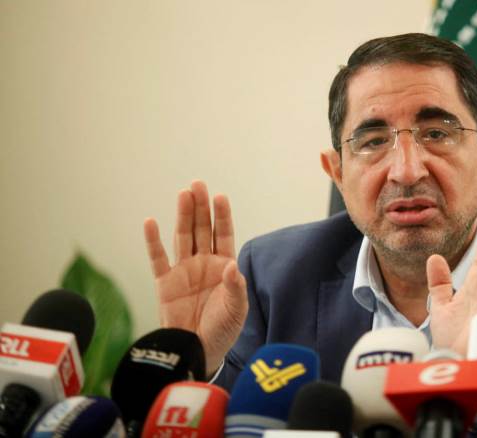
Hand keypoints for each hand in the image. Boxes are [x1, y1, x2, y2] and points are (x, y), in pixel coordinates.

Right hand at [143, 180, 247, 376]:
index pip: (224, 234)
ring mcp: (183, 270)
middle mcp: (203, 263)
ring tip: (183, 194)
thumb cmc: (222, 330)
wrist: (198, 351)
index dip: (222, 216)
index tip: (220, 197)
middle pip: (202, 229)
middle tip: (198, 184)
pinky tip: (151, 221)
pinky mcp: (165, 282)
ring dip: (183, 216)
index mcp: (223, 266)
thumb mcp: (236, 309)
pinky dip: (153, 241)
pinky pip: (157, 258)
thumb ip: (235, 287)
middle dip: (200, 207)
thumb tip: (232, 265)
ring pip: (182, 237)